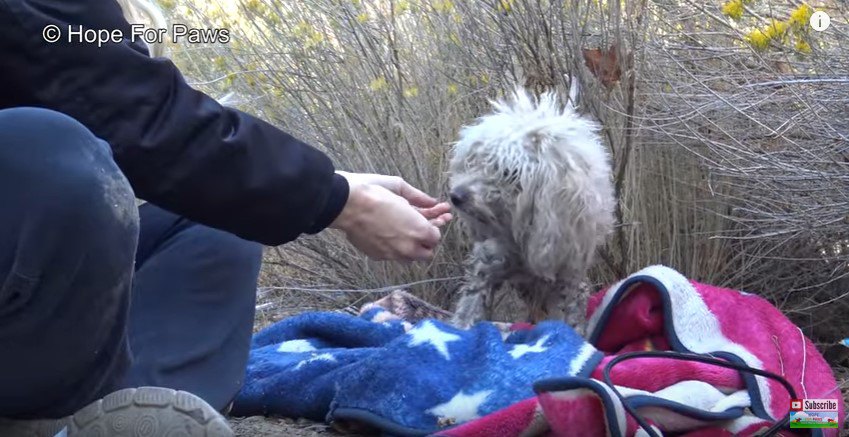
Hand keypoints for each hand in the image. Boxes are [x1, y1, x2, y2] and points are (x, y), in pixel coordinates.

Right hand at [330, 171, 452, 260]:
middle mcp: (409, 247)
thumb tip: (432, 202)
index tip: (431, 220)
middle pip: (427, 253)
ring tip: (406, 233)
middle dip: (425, 242)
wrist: (346, 205)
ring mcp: (393, 254)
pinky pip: (392, 256)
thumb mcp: (399, 187)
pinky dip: (394, 248)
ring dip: (411, 248)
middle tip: (422, 229)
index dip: (433, 227)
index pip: (436, 237)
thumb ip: (419, 198)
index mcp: (419, 229)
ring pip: (410, 258)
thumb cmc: (373, 193)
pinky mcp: (378, 256)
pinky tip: (390, 235)